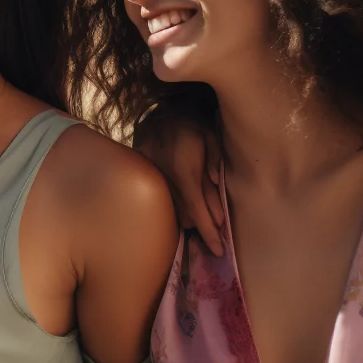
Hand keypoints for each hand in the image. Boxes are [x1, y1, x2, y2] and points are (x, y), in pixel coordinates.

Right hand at [134, 110, 224, 255]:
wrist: (160, 111)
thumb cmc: (192, 123)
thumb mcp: (211, 137)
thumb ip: (215, 162)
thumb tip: (217, 186)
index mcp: (182, 167)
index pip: (197, 209)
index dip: (209, 232)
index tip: (220, 250)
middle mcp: (162, 175)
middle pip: (185, 215)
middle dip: (203, 224)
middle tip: (217, 230)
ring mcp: (149, 178)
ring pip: (172, 210)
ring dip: (189, 216)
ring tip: (202, 214)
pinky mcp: (142, 178)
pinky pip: (161, 201)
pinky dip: (176, 207)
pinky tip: (185, 203)